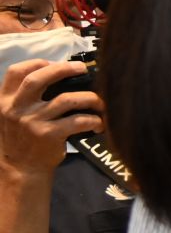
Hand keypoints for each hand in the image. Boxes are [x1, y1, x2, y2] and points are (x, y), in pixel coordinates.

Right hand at [1, 61, 102, 177]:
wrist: (21, 170)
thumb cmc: (22, 139)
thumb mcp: (12, 116)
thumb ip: (25, 99)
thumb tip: (60, 76)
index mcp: (5, 101)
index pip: (16, 72)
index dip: (36, 62)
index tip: (54, 62)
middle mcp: (16, 109)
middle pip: (39, 79)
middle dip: (63, 69)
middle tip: (82, 68)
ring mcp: (33, 122)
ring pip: (67, 99)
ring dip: (89, 98)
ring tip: (99, 102)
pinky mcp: (49, 135)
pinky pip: (78, 120)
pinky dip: (93, 120)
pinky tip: (99, 123)